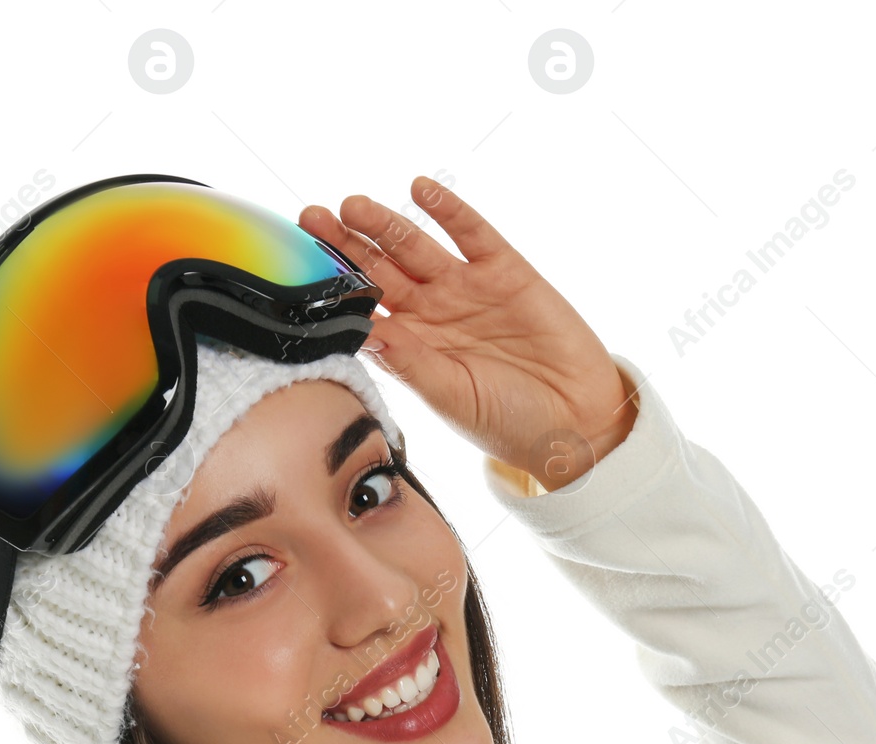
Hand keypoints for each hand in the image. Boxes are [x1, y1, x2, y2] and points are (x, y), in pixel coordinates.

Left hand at [298, 177, 637, 491]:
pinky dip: (448, 210)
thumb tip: (366, 332)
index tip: (298, 266)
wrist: (577, 421)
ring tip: (352, 205)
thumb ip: (410, 362)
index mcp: (412, 346)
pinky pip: (472, 234)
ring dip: (384, 224)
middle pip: (380, 269)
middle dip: (346, 245)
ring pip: (416, 246)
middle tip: (311, 220)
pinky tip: (421, 190)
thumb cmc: (509, 421)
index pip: (363, 307)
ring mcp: (467, 288)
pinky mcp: (506, 272)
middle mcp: (433, 312)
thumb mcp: (451, 396)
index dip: (333, 286)